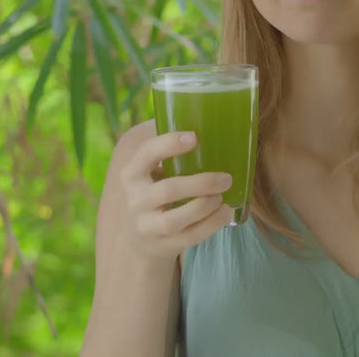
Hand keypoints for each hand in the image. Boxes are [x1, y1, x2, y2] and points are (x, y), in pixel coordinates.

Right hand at [119, 131, 234, 258]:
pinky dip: (211, 225)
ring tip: (224, 196)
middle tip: (226, 177)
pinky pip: (189, 237)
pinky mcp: (163, 246)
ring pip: (176, 218)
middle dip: (200, 183)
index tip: (195, 137)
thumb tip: (203, 113)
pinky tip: (226, 212)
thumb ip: (168, 150)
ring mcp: (147, 226)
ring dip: (205, 205)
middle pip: (167, 190)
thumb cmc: (154, 192)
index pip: (146, 154)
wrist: (138, 240)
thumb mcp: (151, 172)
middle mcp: (136, 201)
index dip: (169, 144)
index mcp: (132, 174)